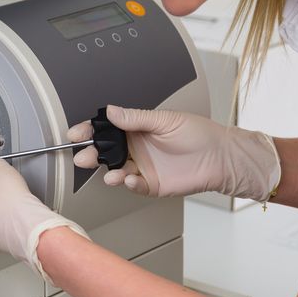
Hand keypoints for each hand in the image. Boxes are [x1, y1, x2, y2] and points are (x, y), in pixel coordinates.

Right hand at [67, 105, 279, 199]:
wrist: (221, 158)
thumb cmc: (199, 134)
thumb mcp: (165, 120)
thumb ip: (136, 118)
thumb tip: (112, 111)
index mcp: (137, 129)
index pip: (107, 129)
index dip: (90, 131)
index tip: (76, 133)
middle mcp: (136, 148)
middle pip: (106, 152)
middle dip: (91, 154)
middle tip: (83, 157)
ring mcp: (143, 166)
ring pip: (116, 170)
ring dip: (109, 172)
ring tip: (110, 174)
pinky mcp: (151, 184)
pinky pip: (134, 185)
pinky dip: (129, 183)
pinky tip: (130, 178)